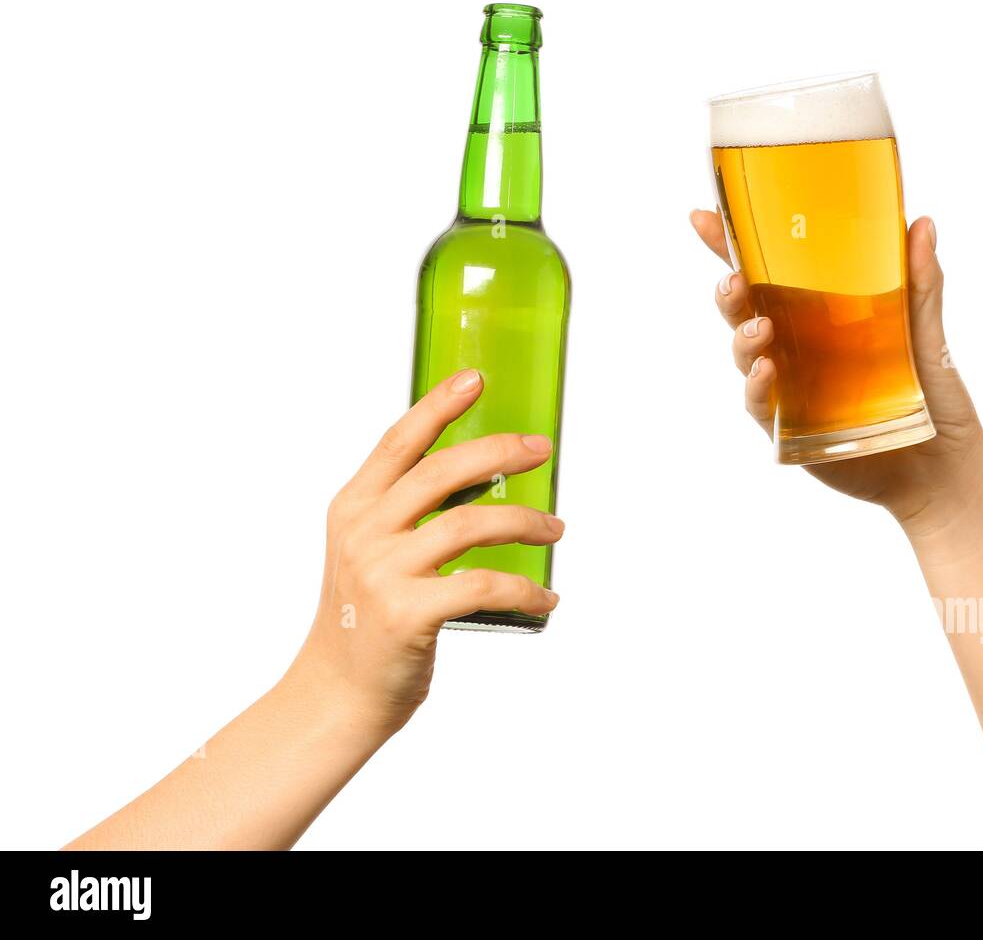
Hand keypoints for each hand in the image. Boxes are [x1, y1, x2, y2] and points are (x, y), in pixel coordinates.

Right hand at [291, 368, 562, 738]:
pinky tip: (545, 596)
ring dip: (524, 520)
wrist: (335, 696)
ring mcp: (382, 573)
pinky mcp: (408, 614)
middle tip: (542, 449)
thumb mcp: (367, 553)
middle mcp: (363, 532)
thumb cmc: (365, 621)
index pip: (399, 441)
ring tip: (555, 527)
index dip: (438, 405)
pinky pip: (483, 585)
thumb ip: (405, 513)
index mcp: (353, 508)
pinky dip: (525, 588)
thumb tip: (479, 476)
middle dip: (500, 451)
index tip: (475, 379)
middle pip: (441, 472)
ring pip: (469, 525)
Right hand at [690, 208, 982, 530]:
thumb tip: (921, 223)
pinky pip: (761, 404)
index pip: (766, 271)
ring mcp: (790, 385)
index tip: (703, 218)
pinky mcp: (791, 427)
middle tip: (732, 280)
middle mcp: (797, 344)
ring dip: (741, 337)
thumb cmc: (935, 396)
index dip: (730, 245)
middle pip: (744, 309)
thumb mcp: (928, 332)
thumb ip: (920, 281)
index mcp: (819, 311)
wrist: (943, 467)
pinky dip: (757, 387)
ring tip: (759, 329)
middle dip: (728, 292)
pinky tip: (767, 372)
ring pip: (745, 354)